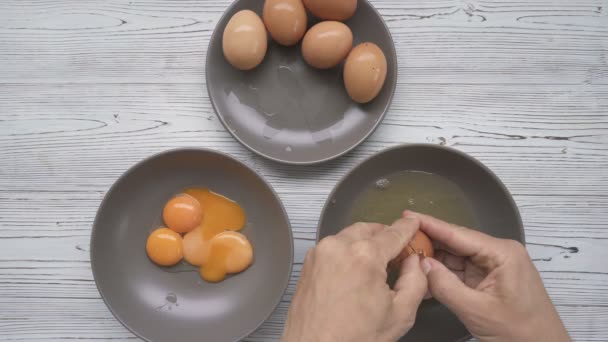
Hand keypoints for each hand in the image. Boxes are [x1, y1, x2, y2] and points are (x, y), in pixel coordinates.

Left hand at [282, 218, 427, 341]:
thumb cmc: (350, 338)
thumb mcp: (400, 314)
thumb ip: (416, 281)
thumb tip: (416, 263)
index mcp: (364, 256)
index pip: (394, 233)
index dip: (408, 228)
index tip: (413, 225)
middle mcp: (338, 247)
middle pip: (370, 229)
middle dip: (385, 236)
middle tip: (397, 251)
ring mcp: (320, 253)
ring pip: (349, 236)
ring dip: (365, 243)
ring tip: (376, 266)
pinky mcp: (309, 263)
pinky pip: (333, 247)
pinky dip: (347, 252)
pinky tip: (355, 272)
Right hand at [404, 211, 569, 341]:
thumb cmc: (521, 333)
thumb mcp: (477, 310)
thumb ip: (445, 286)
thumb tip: (421, 265)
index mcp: (502, 253)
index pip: (458, 233)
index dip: (431, 224)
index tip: (408, 214)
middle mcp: (498, 254)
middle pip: (455, 243)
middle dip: (428, 242)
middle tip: (400, 238)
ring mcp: (493, 267)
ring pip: (455, 258)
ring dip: (433, 261)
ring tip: (405, 257)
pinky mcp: (488, 280)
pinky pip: (460, 272)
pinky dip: (442, 276)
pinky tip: (422, 277)